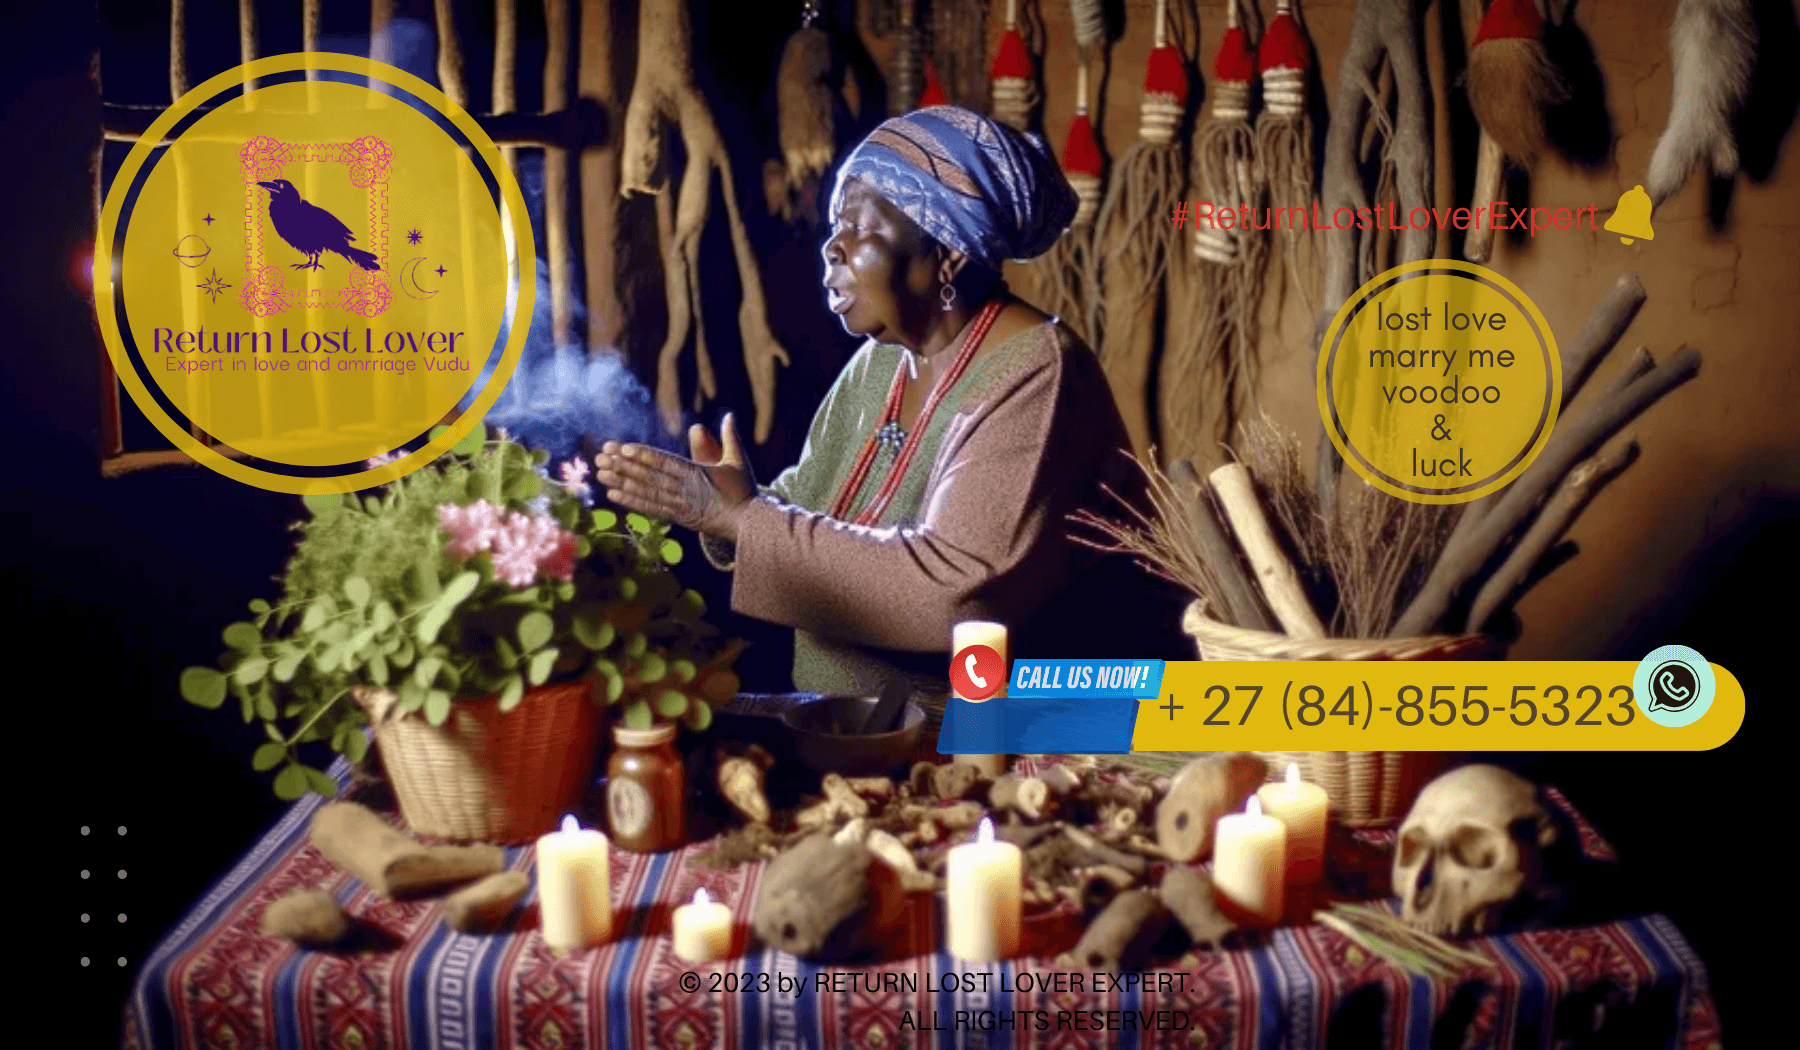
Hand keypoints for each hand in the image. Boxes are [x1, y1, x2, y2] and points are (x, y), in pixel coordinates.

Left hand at [595, 412, 755, 540]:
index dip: (643, 455)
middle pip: (648, 476)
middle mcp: (683, 490)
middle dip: (623, 465)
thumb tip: (729, 415)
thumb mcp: (738, 461)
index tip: (622, 448)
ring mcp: (678, 505)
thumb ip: (730, 437)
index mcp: (697, 474)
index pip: (664, 463)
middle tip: (600, 456)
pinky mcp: (676, 517)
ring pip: (645, 492)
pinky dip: (631, 501)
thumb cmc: (743, 492)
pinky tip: (613, 494)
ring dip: (621, 482)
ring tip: (600, 473)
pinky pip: (650, 508)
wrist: (747, 525)